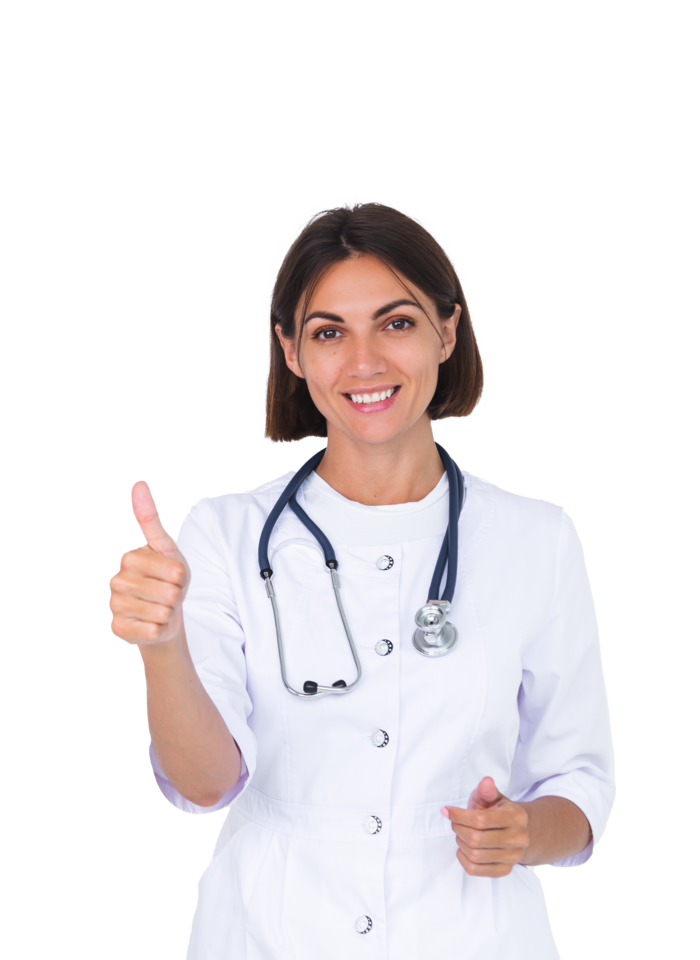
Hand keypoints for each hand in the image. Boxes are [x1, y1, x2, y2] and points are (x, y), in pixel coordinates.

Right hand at [109, 480, 189, 646]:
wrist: (161, 614)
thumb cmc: (166, 578)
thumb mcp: (166, 547)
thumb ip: (150, 518)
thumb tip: (138, 482)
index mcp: (130, 557)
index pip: (175, 570)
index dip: (182, 576)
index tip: (173, 576)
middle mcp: (117, 580)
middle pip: (169, 592)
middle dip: (176, 596)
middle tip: (167, 595)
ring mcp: (115, 605)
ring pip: (161, 612)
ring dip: (168, 612)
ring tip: (160, 607)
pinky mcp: (118, 628)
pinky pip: (152, 630)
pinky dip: (159, 628)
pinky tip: (151, 623)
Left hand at [440, 776, 529, 877]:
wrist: (517, 831)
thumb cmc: (499, 811)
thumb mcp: (493, 797)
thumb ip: (487, 791)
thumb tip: (486, 781)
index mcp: (516, 816)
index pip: (481, 820)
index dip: (459, 815)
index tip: (447, 811)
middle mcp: (518, 838)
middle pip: (476, 839)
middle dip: (458, 829)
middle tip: (454, 823)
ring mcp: (513, 857)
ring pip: (475, 855)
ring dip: (460, 843)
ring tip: (461, 834)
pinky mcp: (505, 870)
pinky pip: (476, 870)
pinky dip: (463, 859)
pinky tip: (463, 849)